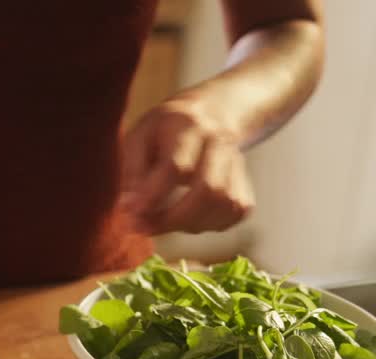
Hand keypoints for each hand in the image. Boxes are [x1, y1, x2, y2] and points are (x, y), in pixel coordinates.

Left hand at [120, 99, 254, 234]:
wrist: (209, 114)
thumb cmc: (163, 131)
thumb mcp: (138, 137)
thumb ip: (132, 170)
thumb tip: (129, 206)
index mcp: (187, 125)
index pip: (176, 166)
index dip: (153, 195)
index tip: (130, 212)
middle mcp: (219, 141)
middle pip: (208, 189)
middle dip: (172, 219)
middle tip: (143, 227)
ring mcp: (237, 162)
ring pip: (224, 204)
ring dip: (189, 225)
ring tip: (163, 223)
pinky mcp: (245, 182)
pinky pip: (235, 212)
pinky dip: (210, 225)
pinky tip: (188, 220)